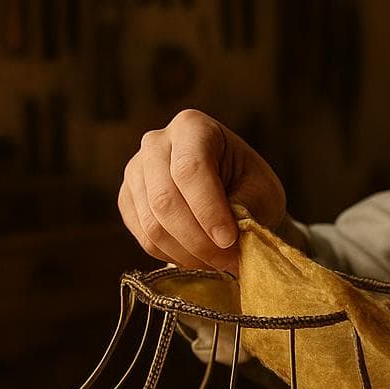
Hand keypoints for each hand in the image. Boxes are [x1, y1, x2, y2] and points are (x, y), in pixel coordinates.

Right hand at [117, 109, 287, 271]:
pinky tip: (199, 257)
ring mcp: (135, 171)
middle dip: (199, 240)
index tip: (230, 240)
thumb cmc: (249, 184)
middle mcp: (155, 143)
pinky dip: (174, 256)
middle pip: (164, 200)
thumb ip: (246, 207)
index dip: (209, 210)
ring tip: (218, 262)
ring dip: (188, 254)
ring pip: (152, 225)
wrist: (229, 189)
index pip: (190, 170)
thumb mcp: (261, 189)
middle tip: (228, 261)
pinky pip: (145, 239)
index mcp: (192, 127)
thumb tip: (225, 237)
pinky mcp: (127, 200)